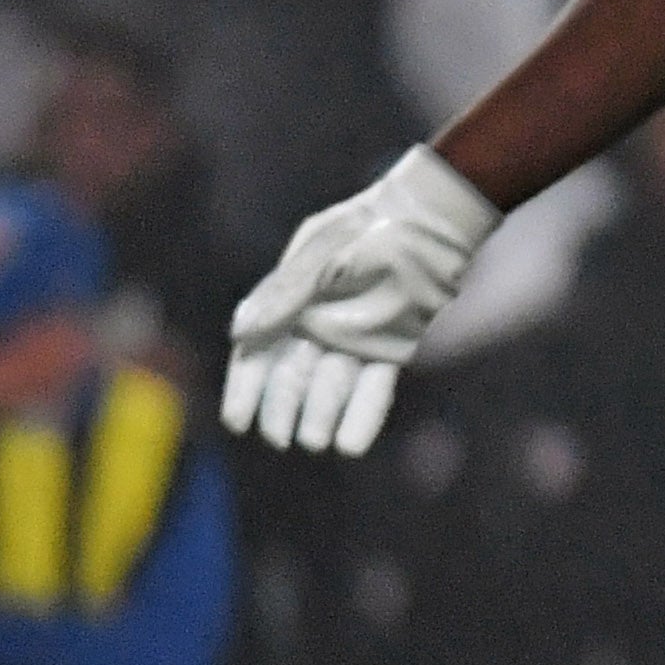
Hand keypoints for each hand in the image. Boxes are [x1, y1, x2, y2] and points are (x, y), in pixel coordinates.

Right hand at [223, 148, 500, 456]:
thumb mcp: (320, 254)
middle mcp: (319, 327)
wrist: (426, 219)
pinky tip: (351, 445)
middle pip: (293, 377)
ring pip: (332, 386)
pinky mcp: (393, 346)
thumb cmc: (366, 228)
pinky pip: (374, 386)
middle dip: (284, 409)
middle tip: (281, 438)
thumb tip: (241, 334)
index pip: (258, 354)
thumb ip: (285, 293)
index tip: (238, 422)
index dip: (246, 389)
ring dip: (322, 415)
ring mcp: (356, 338)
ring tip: (317, 442)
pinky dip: (363, 414)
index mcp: (290, 304)